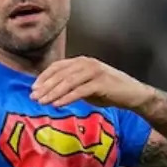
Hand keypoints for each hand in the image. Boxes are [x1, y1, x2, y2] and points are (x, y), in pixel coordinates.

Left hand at [30, 56, 154, 109]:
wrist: (133, 94)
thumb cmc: (108, 91)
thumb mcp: (85, 85)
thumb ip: (70, 85)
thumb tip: (48, 92)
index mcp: (81, 61)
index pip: (57, 67)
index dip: (44, 77)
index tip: (33, 89)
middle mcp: (87, 63)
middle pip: (60, 74)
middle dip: (45, 87)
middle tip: (34, 98)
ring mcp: (94, 72)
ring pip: (68, 82)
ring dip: (53, 93)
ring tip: (42, 102)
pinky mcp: (101, 83)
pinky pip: (79, 91)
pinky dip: (66, 98)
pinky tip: (57, 105)